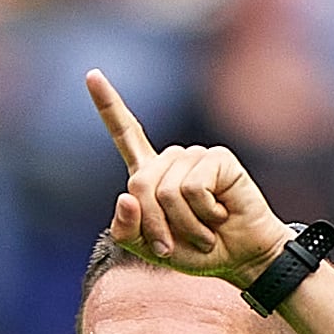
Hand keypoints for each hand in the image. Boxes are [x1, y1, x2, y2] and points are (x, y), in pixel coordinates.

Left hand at [88, 71, 288, 277]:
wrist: (241, 258)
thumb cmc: (196, 251)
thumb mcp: (149, 248)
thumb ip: (126, 231)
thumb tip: (126, 197)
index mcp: (151, 172)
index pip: (126, 134)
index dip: (108, 106)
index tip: (92, 76)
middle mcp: (172, 159)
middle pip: (140, 184)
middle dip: (154, 224)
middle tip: (175, 243)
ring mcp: (195, 155)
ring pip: (167, 191)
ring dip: (183, 225)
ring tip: (204, 230)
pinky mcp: (218, 158)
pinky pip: (193, 189)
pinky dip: (204, 214)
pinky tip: (220, 215)